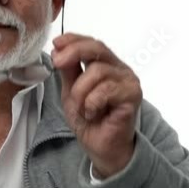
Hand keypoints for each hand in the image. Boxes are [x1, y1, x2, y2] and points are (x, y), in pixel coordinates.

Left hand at [51, 33, 141, 177]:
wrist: (100, 148)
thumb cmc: (89, 120)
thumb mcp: (71, 91)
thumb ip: (68, 70)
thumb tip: (58, 49)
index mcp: (106, 65)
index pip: (91, 43)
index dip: (73, 39)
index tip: (56, 43)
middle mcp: (119, 69)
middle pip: (97, 48)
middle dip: (74, 52)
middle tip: (57, 63)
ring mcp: (128, 81)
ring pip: (98, 71)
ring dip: (81, 92)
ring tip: (81, 108)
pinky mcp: (133, 95)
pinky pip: (106, 90)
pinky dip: (92, 103)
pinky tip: (93, 114)